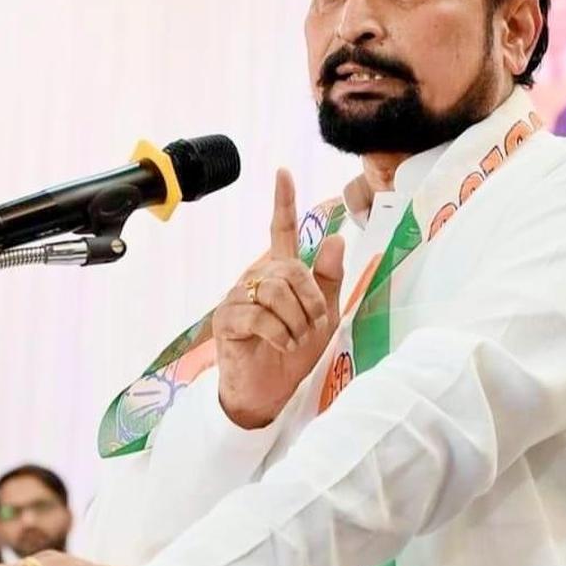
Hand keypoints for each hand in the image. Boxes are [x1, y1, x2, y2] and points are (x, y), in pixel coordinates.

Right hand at [213, 168, 345, 427]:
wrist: (267, 393)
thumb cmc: (293, 354)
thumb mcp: (322, 317)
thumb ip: (329, 280)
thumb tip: (338, 238)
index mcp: (279, 274)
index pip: (281, 230)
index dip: (283, 202)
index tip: (283, 172)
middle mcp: (255, 279)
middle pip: (289, 268)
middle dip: (310, 299)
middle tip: (312, 326)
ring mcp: (238, 298)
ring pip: (275, 290)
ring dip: (296, 319)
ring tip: (296, 340)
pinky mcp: (227, 321)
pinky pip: (259, 315)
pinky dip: (279, 334)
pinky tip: (280, 345)